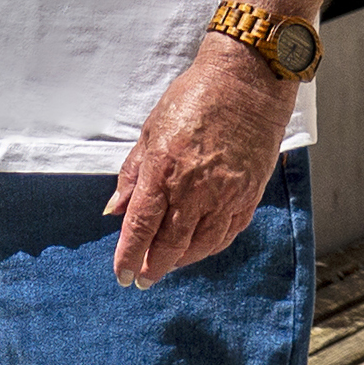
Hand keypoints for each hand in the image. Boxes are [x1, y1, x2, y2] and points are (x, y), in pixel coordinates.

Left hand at [109, 39, 294, 286]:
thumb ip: (132, 175)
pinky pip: (227, 233)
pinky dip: (209, 247)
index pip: (141, 225)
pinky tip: (197, 250)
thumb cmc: (192, 100)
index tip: (121, 275)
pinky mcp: (249, 195)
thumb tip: (114, 211)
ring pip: (201, 244)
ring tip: (166, 266)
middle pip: (171, 243)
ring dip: (181, 260)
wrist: (245, 85)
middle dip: (153, 266)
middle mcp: (194, 188)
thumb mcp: (150, 131)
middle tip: (142, 279)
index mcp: (163, 169)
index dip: (129, 254)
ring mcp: (225, 194)